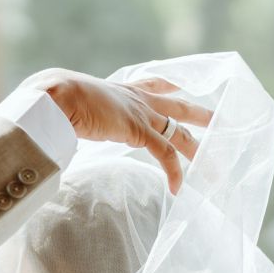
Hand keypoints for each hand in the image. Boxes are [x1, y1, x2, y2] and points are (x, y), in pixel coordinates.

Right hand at [20, 69, 213, 192]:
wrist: (56, 96)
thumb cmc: (54, 101)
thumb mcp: (72, 106)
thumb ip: (75, 117)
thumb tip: (58, 127)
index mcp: (123, 91)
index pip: (155, 84)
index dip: (172, 87)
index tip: (184, 88)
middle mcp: (137, 100)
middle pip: (179, 107)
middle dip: (200, 113)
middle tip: (219, 118)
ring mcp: (141, 114)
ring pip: (181, 133)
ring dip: (200, 150)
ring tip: (215, 166)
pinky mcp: (138, 130)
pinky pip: (165, 154)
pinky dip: (174, 172)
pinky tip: (178, 188)